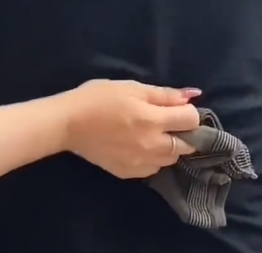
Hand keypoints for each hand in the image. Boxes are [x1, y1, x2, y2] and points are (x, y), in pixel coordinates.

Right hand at [62, 80, 199, 178]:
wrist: (68, 123)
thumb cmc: (98, 97)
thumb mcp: (131, 87)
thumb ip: (164, 94)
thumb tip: (193, 95)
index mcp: (152, 120)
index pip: (191, 120)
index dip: (188, 112)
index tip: (177, 107)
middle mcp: (151, 146)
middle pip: (187, 145)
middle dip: (183, 133)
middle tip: (166, 121)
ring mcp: (141, 163)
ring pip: (171, 159)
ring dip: (169, 146)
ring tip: (151, 133)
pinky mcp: (129, 174)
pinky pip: (153, 168)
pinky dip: (153, 158)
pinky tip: (138, 145)